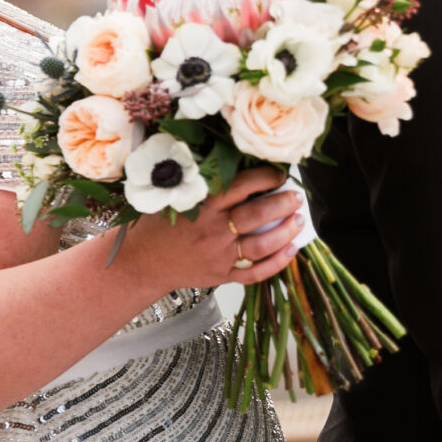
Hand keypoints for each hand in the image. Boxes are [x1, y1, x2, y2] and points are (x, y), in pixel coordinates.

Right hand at [111, 168, 303, 294]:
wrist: (142, 263)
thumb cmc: (158, 226)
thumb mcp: (174, 197)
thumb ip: (202, 185)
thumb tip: (236, 166)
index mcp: (203, 206)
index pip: (241, 186)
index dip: (265, 178)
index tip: (279, 174)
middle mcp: (214, 230)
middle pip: (257, 215)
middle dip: (283, 203)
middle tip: (297, 196)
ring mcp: (220, 256)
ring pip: (262, 244)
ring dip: (286, 232)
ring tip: (300, 220)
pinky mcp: (222, 275)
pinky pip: (255, 273)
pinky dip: (276, 263)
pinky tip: (291, 251)